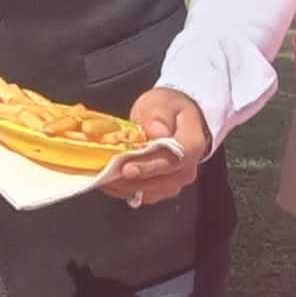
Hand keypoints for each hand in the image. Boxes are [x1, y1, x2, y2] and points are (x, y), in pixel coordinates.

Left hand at [101, 87, 211, 206]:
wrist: (175, 118)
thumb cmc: (168, 109)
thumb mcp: (162, 101)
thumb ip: (159, 114)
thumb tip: (158, 132)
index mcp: (192, 144)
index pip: (173, 160)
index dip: (149, 167)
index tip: (127, 168)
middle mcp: (187, 168)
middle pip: (161, 180)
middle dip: (132, 180)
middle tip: (107, 175)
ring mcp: (176, 181)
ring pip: (150, 192)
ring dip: (125, 187)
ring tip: (103, 177)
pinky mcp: (163, 188)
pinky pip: (144, 195)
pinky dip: (124, 190)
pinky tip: (108, 181)